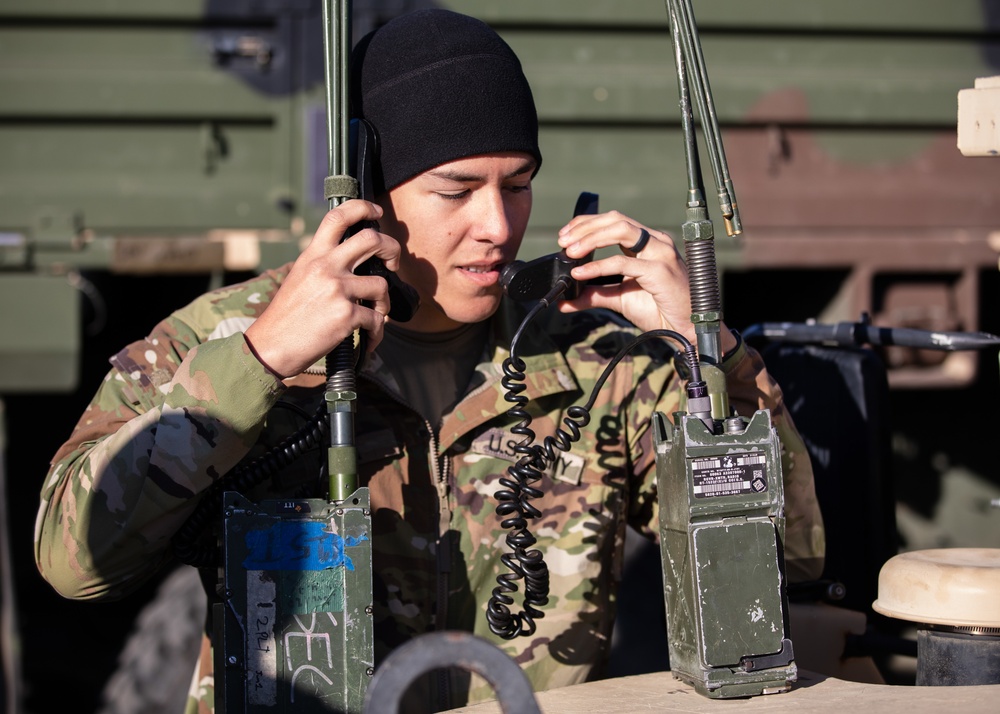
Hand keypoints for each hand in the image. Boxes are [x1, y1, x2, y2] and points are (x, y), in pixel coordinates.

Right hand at [243, 200, 400, 378]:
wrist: (271, 345)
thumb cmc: (287, 315)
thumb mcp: (300, 277)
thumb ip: (324, 264)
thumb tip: (356, 262)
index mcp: (313, 255)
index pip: (338, 217)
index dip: (363, 208)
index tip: (376, 212)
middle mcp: (325, 266)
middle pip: (372, 239)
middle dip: (392, 249)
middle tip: (393, 263)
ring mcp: (337, 289)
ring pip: (381, 284)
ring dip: (384, 302)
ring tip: (377, 312)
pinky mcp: (346, 314)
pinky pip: (376, 319)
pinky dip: (377, 331)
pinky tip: (369, 337)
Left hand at [556, 210, 736, 353]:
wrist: (684, 330)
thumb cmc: (659, 310)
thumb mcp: (619, 299)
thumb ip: (594, 295)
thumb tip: (565, 299)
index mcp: (647, 243)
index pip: (614, 220)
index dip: (587, 223)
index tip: (564, 236)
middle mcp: (655, 242)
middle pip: (616, 219)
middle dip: (585, 227)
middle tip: (563, 242)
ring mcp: (660, 253)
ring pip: (621, 231)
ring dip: (591, 238)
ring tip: (570, 252)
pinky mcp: (660, 270)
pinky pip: (623, 263)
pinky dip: (598, 266)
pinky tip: (580, 273)